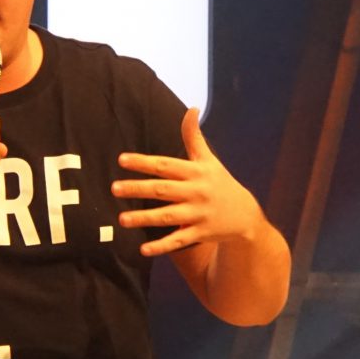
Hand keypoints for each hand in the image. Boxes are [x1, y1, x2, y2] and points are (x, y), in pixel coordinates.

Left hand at [113, 109, 265, 256]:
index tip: (122, 159)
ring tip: (122, 219)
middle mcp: (196, 192)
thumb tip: (191, 108)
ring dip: (144, 218)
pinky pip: (178, 240)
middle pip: (163, 190)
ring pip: (167, 216)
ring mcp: (198, 214)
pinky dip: (162, 246)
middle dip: (138, 189)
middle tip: (114, 188)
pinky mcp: (200, 234)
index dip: (144, 162)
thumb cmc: (220, 183)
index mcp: (195, 172)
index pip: (165, 165)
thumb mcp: (209, 160)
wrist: (245, 215)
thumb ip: (194, 137)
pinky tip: (143, 249)